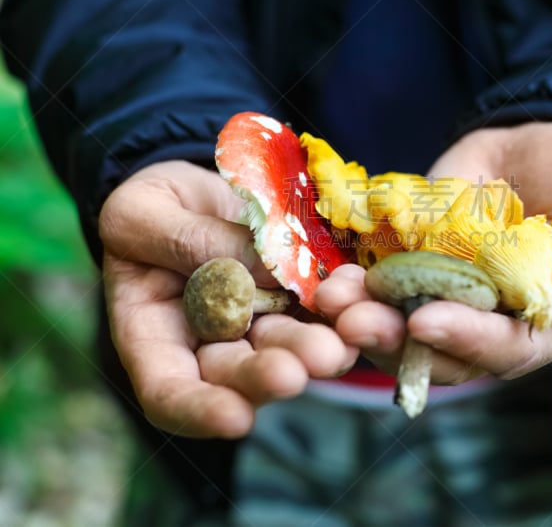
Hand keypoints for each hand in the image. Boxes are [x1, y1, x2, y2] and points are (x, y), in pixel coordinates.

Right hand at [99, 160, 357, 437]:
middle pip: (239, 375)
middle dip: (274, 374)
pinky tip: (354, 296)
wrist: (196, 189)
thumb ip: (186, 243)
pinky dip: (339, 307)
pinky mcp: (295, 299)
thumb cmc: (148, 207)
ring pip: (287, 348)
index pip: (169, 393)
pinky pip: (320, 310)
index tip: (236, 419)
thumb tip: (258, 270)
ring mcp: (257, 324)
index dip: (201, 411)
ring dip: (315, 348)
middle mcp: (209, 343)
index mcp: (152, 335)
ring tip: (338, 340)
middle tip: (305, 365)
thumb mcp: (141, 213)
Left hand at [316, 122, 551, 382]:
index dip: (469, 341)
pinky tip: (330, 272)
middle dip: (396, 339)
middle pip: (441, 349)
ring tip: (332, 297)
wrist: (542, 137)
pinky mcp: (414, 260)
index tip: (426, 322)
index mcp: (545, 321)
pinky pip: (379, 280)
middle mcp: (490, 318)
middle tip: (355, 321)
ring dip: (363, 317)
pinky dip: (354, 282)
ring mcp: (447, 290)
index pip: (508, 348)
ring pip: (399, 323)